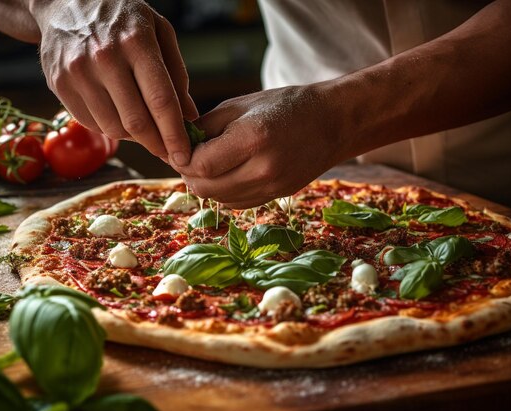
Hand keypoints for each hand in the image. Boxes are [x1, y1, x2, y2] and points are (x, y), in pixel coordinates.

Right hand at [31, 0, 197, 164]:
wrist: (67, 1)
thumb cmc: (122, 17)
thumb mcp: (159, 31)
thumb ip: (176, 74)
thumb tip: (190, 116)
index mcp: (136, 41)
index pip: (161, 100)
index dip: (175, 134)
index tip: (184, 156)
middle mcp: (104, 57)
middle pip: (136, 121)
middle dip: (157, 145)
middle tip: (169, 154)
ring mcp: (78, 72)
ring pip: (113, 128)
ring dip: (135, 138)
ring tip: (145, 130)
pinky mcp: (59, 83)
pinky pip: (91, 123)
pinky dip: (110, 128)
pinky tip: (120, 117)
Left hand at [177, 84, 351, 207]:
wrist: (332, 123)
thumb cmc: (284, 106)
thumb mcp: (240, 105)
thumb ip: (205, 127)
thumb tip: (178, 147)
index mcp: (252, 139)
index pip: (200, 164)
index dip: (183, 159)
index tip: (180, 149)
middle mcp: (263, 169)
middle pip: (205, 188)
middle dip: (189, 174)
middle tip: (187, 159)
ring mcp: (271, 187)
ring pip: (218, 199)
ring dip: (205, 185)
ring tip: (207, 164)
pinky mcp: (276, 197)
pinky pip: (236, 204)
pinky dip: (223, 192)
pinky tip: (227, 174)